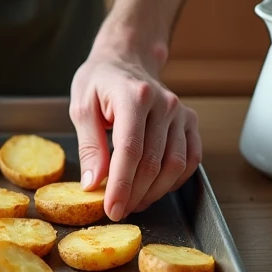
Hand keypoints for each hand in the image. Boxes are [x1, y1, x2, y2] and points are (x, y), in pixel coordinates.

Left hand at [69, 47, 201, 220]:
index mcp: (134, 96)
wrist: (125, 60)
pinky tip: (154, 189)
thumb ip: (89, 146)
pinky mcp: (190, 121)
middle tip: (118, 211)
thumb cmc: (100, 82)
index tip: (111, 208)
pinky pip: (190, 160)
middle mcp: (164, 103)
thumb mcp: (81, 108)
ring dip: (154, 192)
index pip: (130, 150)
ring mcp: (181, 112)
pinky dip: (173, 181)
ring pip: (175, 165)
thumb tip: (93, 184)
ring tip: (133, 203)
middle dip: (135, 194)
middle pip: (153, 162)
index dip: (121, 185)